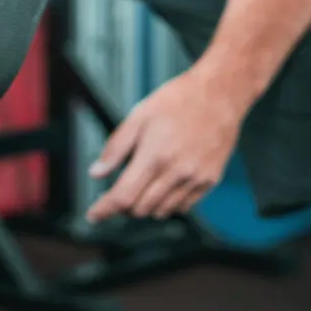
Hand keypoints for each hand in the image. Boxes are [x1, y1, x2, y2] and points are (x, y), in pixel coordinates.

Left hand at [84, 66, 243, 223]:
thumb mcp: (138, 116)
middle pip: (141, 209)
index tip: (93, 215)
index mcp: (153, 156)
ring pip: (162, 211)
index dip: (105, 209)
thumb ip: (115, 148)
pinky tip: (164, 184)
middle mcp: (176, 173)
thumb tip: (96, 174)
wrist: (218, 95)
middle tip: (120, 188)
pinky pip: (184, 207)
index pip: (124, 196)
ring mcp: (196, 179)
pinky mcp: (210, 181)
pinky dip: (169, 203)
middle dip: (125, 204)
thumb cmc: (174, 101)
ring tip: (143, 183)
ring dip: (146, 205)